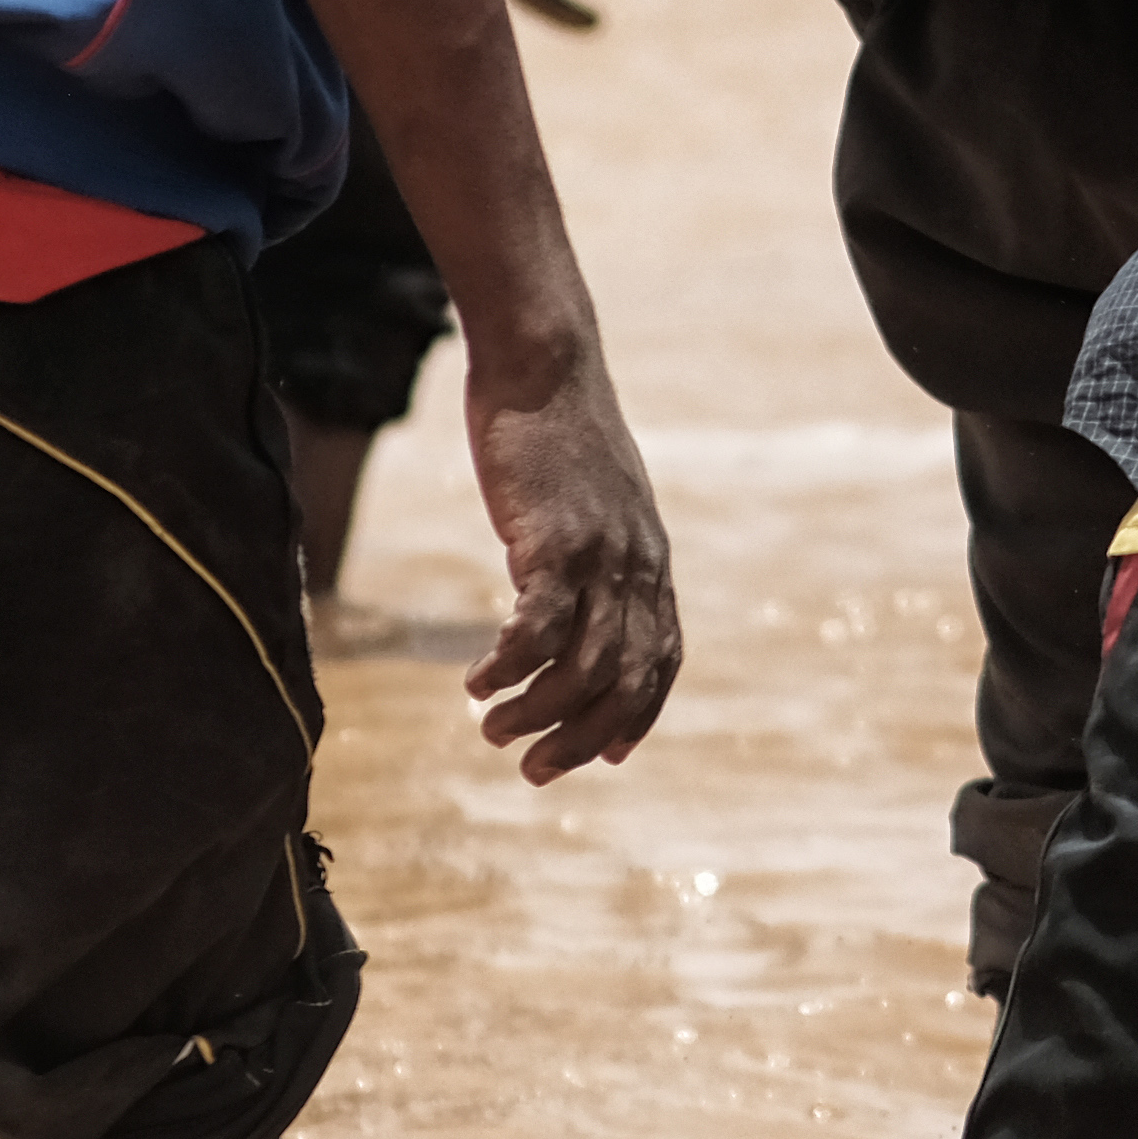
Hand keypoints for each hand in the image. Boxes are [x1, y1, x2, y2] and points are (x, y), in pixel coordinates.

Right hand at [462, 344, 682, 778]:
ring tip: (491, 730)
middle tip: (534, 770)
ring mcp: (599, 556)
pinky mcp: (553, 542)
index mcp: (651, 562)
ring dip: (536, 713)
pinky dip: (507, 669)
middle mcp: (636, 567)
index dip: (638, 715)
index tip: (607, 756)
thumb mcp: (596, 502)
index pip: (662, 660)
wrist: (546, 367)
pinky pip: (536, 630)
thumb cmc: (560, 434)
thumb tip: (581, 588)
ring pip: (581, 668)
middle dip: (582, 738)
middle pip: (625, 681)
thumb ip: (600, 552)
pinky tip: (475, 683)